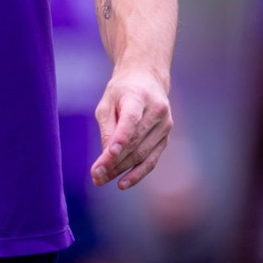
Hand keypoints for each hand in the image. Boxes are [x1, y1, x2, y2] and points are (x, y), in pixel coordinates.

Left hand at [91, 66, 171, 189]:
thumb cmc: (122, 91)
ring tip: (102, 179)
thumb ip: (107, 127)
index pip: (131, 120)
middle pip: (135, 142)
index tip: (108, 154)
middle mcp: (157, 112)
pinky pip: (152, 160)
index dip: (121, 139)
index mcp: (139, 97)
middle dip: (114, 161)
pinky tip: (122, 183)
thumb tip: (107, 155)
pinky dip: (137, 173)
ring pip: (142, 154)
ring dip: (122, 170)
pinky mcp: (166, 138)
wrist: (147, 79)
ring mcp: (165, 126)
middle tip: (96, 176)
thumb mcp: (107, 101)